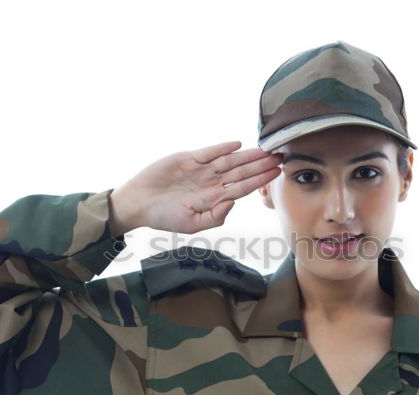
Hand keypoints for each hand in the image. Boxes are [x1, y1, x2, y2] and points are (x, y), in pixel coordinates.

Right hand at [109, 141, 281, 234]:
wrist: (138, 204)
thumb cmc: (163, 218)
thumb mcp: (192, 224)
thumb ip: (215, 216)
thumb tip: (233, 202)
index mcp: (215, 198)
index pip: (243, 187)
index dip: (260, 179)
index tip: (277, 173)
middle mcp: (211, 182)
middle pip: (241, 171)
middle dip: (261, 164)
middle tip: (280, 156)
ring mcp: (201, 170)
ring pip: (229, 160)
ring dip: (247, 155)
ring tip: (265, 149)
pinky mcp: (187, 159)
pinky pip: (208, 152)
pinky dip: (222, 148)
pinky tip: (237, 145)